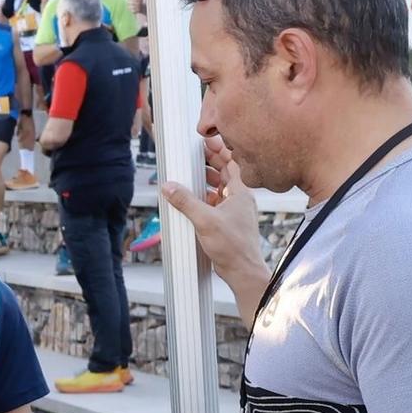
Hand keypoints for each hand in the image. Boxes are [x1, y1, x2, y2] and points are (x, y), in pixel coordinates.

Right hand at [158, 134, 268, 297]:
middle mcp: (240, 200)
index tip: (207, 141)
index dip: (220, 150)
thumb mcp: (205, 220)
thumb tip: (169, 187)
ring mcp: (235, 212)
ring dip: (207, 181)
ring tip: (192, 174)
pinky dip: (206, 198)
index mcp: (241, 193)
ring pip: (221, 189)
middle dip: (211, 163)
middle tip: (196, 155)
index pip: (232, 163)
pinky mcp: (229, 224)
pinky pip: (217, 204)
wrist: (243, 271)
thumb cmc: (233, 247)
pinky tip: (195, 200)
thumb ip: (186, 202)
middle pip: (226, 174)